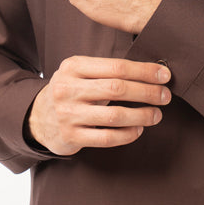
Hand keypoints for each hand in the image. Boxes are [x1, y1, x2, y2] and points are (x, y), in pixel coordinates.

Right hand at [27, 56, 171, 154]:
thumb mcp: (79, 72)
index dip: (144, 71)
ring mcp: (68, 114)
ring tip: (156, 114)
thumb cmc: (71, 91)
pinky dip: (127, 134)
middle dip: (147, 92)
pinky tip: (138, 130)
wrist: (37, 117)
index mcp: (73, 66)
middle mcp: (68, 89)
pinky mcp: (70, 137)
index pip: (116, 67)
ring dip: (141, 115)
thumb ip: (107, 70)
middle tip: (165, 96)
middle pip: (117, 89)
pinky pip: (106, 138)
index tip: (164, 75)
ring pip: (114, 116)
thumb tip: (152, 71)